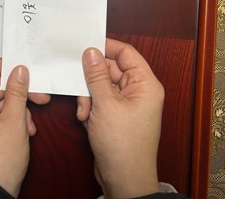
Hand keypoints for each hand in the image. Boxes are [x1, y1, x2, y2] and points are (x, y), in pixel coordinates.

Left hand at [0, 58, 50, 196]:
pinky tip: (25, 130)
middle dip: (18, 92)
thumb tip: (19, 71)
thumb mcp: (14, 120)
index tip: (22, 70)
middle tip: (38, 96)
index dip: (5, 66)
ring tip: (30, 124)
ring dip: (18, 108)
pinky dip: (12, 118)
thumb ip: (18, 91)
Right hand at [76, 39, 163, 198]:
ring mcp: (127, 104)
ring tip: (85, 111)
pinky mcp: (116, 115)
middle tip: (79, 85)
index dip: (106, 47)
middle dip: (92, 79)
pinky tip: (85, 119)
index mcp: (145, 84)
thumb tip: (91, 52)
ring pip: (101, 85)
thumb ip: (96, 76)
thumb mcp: (105, 105)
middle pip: (110, 69)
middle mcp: (138, 91)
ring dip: (88, 96)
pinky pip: (99, 100)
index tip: (85, 45)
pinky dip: (89, 107)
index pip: (126, 53)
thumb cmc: (124, 145)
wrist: (124, 179)